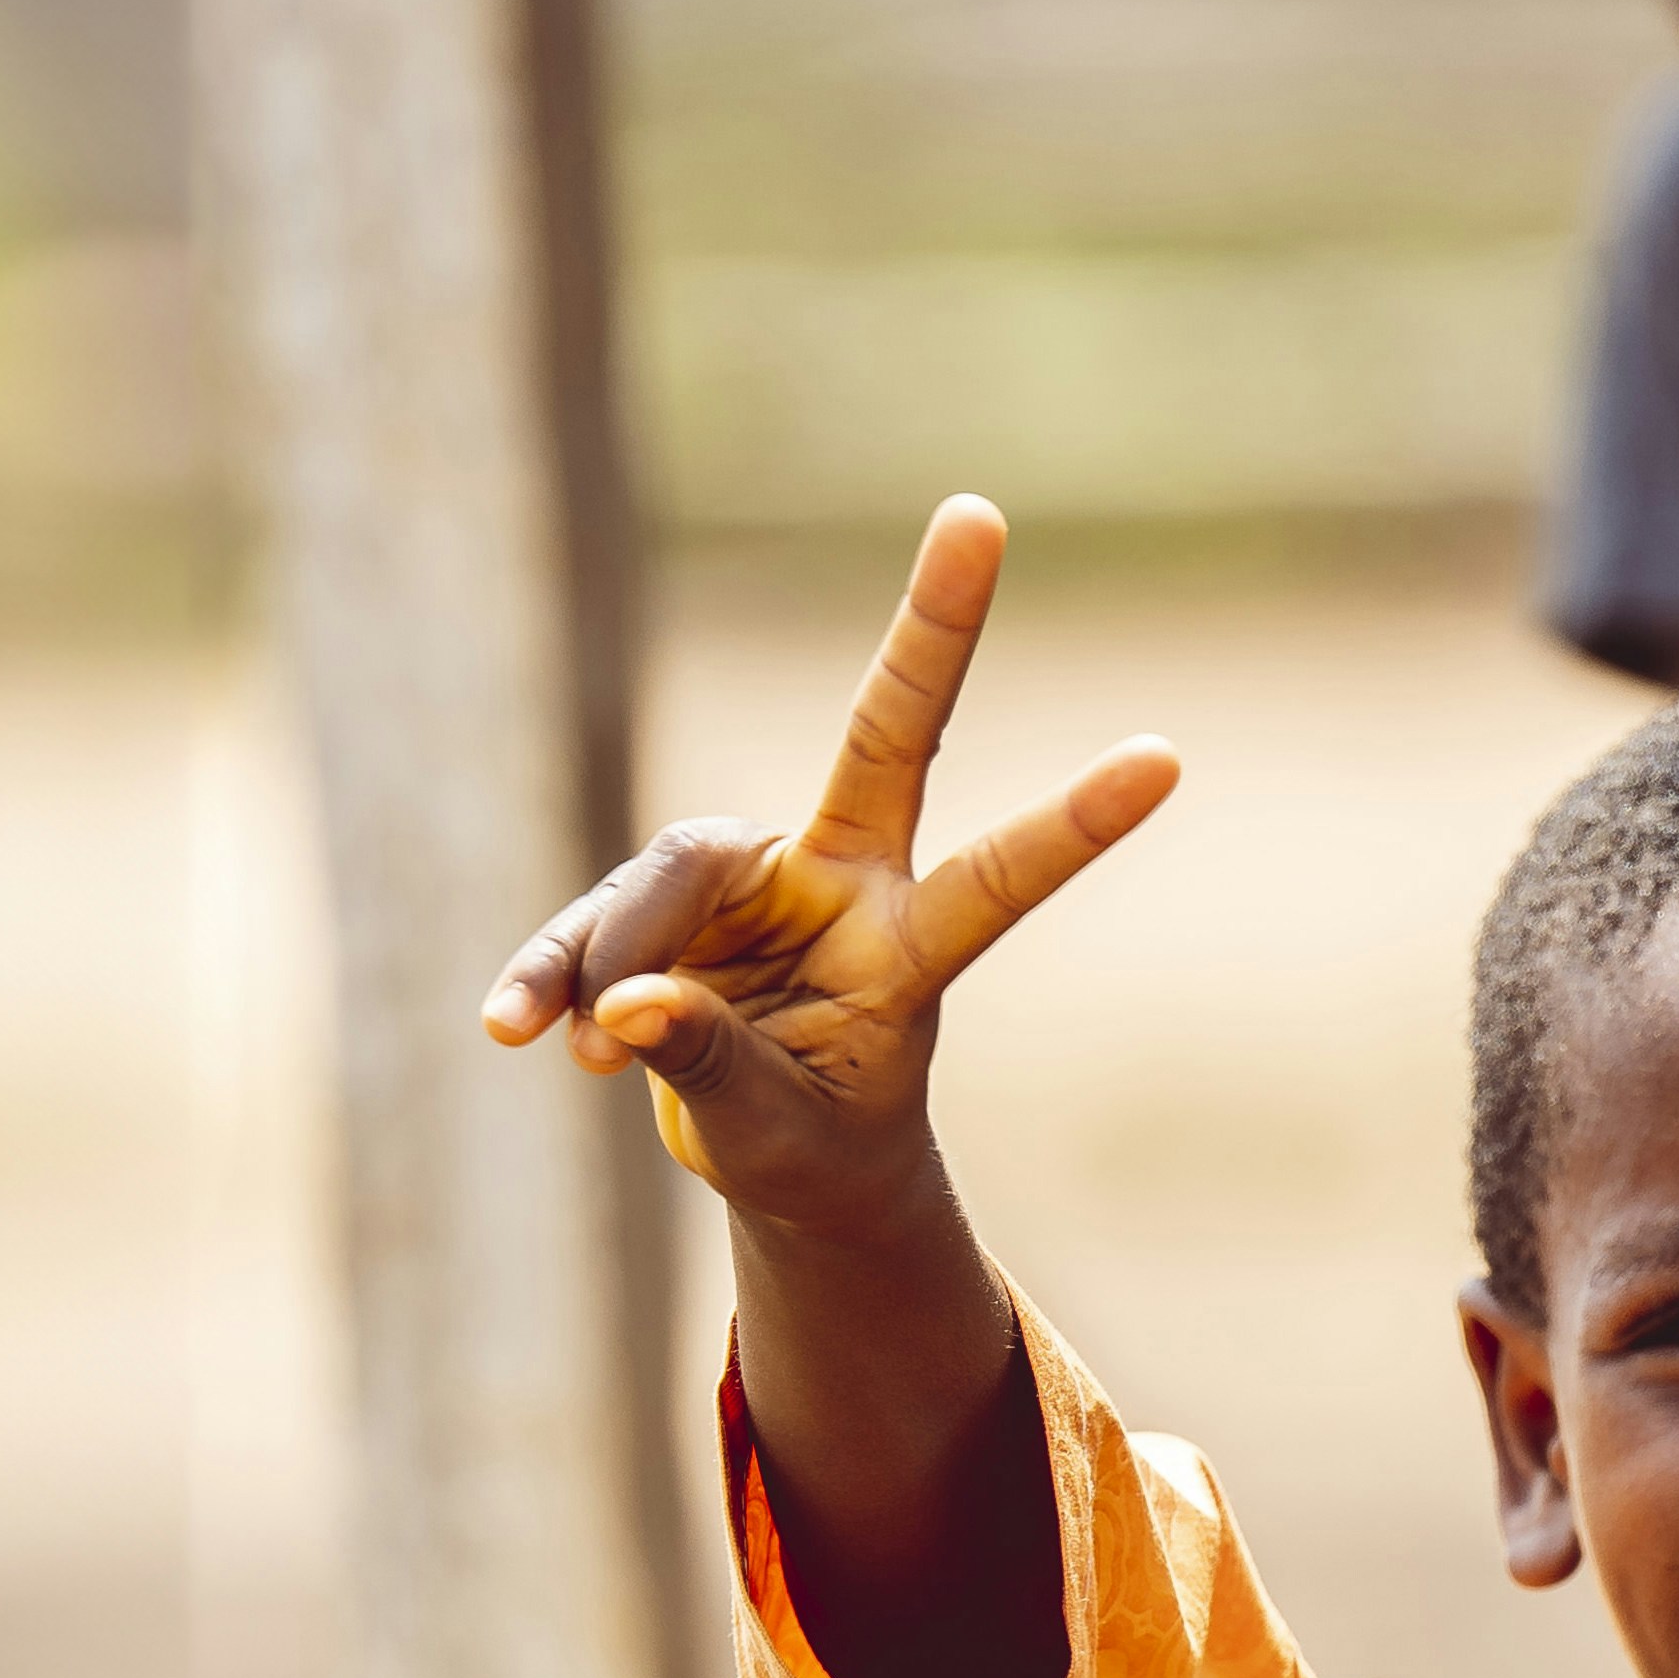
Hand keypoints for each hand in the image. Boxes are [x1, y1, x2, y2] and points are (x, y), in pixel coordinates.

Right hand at [476, 496, 1175, 1244]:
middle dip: (934, 626)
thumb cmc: (811, 1151)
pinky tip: (512, 1029)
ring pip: (666, 875)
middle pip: (882, 737)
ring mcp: (751, 879)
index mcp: (906, 949)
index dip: (1073, 826)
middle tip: (982, 516)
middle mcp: (839, 883)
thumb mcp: (773, 1141)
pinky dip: (551, 972)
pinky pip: (592, 926)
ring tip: (584, 1053)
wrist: (773, 1161)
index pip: (997, 879)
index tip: (1166, 761)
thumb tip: (629, 1005)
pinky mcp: (664, 902)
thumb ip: (711, 1071)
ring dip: (611, 961)